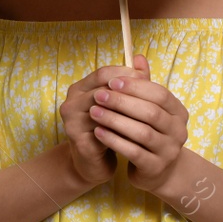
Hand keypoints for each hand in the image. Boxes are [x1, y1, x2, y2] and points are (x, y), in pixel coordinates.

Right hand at [59, 64, 140, 185]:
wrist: (93, 163)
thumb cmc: (108, 129)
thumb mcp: (118, 104)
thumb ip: (129, 82)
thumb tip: (141, 59)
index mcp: (80, 89)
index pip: (102, 73)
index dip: (125, 74)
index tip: (146, 78)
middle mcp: (71, 102)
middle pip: (102, 89)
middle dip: (128, 92)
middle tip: (151, 97)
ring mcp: (72, 122)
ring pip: (104, 110)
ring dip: (127, 111)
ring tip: (149, 114)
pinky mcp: (79, 141)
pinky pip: (104, 132)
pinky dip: (122, 130)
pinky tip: (139, 131)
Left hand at [90, 55, 190, 194]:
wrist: (155, 171)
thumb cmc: (150, 132)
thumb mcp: (148, 107)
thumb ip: (144, 84)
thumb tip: (136, 56)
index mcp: (178, 112)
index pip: (160, 94)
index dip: (135, 86)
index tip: (112, 81)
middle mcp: (179, 131)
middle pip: (151, 112)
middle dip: (122, 102)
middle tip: (99, 95)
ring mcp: (169, 151)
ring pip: (142, 132)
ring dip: (115, 120)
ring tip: (93, 113)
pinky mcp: (155, 168)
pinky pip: (133, 152)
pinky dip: (114, 141)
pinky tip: (98, 132)